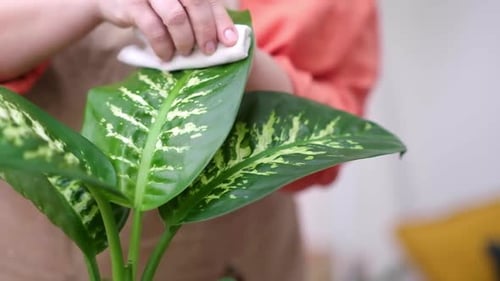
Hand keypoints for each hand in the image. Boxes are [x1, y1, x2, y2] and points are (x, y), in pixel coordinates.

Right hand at [96, 0, 237, 59]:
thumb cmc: (152, 3)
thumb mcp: (176, 2)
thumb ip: (200, 13)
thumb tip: (228, 38)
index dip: (221, 20)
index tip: (230, 41)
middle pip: (196, 3)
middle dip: (205, 30)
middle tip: (208, 50)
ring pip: (176, 17)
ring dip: (184, 40)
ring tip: (185, 53)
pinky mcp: (132, 5)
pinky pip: (154, 29)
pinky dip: (163, 46)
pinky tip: (166, 55)